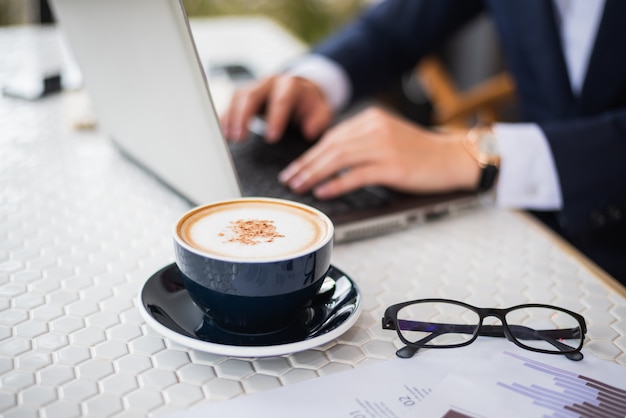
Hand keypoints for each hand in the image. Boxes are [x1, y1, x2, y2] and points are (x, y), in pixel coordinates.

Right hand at [220, 74, 332, 142]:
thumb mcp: (322, 111)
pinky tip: (223, 131)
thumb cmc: (310, 104)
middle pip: (252, 95)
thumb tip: (310, 131)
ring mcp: (256, 86)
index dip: (275, 119)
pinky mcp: (246, 94)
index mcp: (290, 85)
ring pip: (238, 97)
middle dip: (244, 117)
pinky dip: (226, 116)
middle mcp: (270, 82)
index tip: (271, 138)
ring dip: (232, 117)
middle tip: (241, 138)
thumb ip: (319, 120)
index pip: (281, 100)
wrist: (302, 91)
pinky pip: (232, 102)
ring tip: (230, 137)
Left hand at [278, 107, 480, 198]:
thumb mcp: (388, 136)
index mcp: (372, 119)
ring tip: (300, 186)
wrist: (454, 158)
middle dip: (305, 164)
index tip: (295, 167)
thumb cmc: (421, 153)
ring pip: (339, 158)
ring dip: (314, 174)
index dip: (309, 153)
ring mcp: (385, 146)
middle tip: (289, 179)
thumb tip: (328, 159)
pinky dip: (336, 183)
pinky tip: (323, 192)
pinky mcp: (393, 166)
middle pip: (330, 146)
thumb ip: (361, 142)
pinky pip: (356, 174)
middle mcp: (376, 128)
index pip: (332, 136)